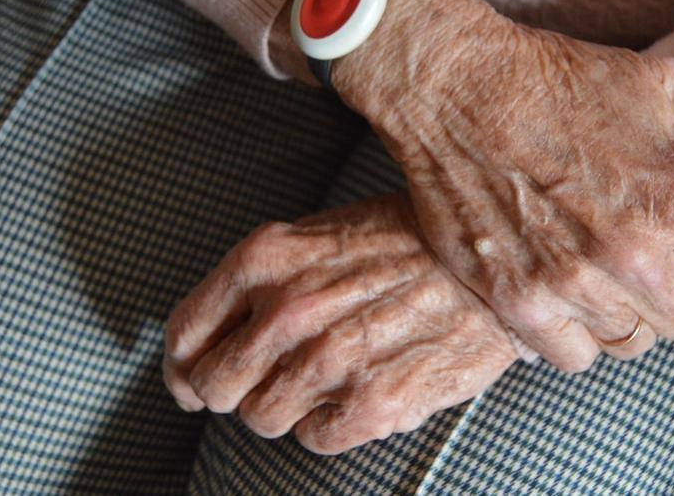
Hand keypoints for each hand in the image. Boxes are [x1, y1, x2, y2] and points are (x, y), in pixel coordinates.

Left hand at [163, 194, 516, 454]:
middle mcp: (286, 311)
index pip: (184, 335)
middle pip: (213, 386)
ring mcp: (327, 361)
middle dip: (228, 391)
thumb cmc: (410, 243)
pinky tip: (358, 392)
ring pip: (261, 418)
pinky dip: (329, 425)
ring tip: (324, 381)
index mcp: (264, 261)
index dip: (180, 368)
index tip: (190, 382)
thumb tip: (214, 337)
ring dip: (284, 407)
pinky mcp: (370, 403)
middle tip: (259, 385)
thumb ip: (264, 280)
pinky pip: (314, 439)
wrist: (493, 265)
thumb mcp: (322, 233)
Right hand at [329, 0, 673, 372]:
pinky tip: (566, 290)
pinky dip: (577, 334)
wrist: (458, 86)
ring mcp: (571, 282)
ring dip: (628, 312)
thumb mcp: (667, 92)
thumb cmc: (565, 81)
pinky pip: (575, 357)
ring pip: (633, 342)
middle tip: (648, 256)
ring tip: (603, 269)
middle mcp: (632, 250)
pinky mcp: (518, 301)